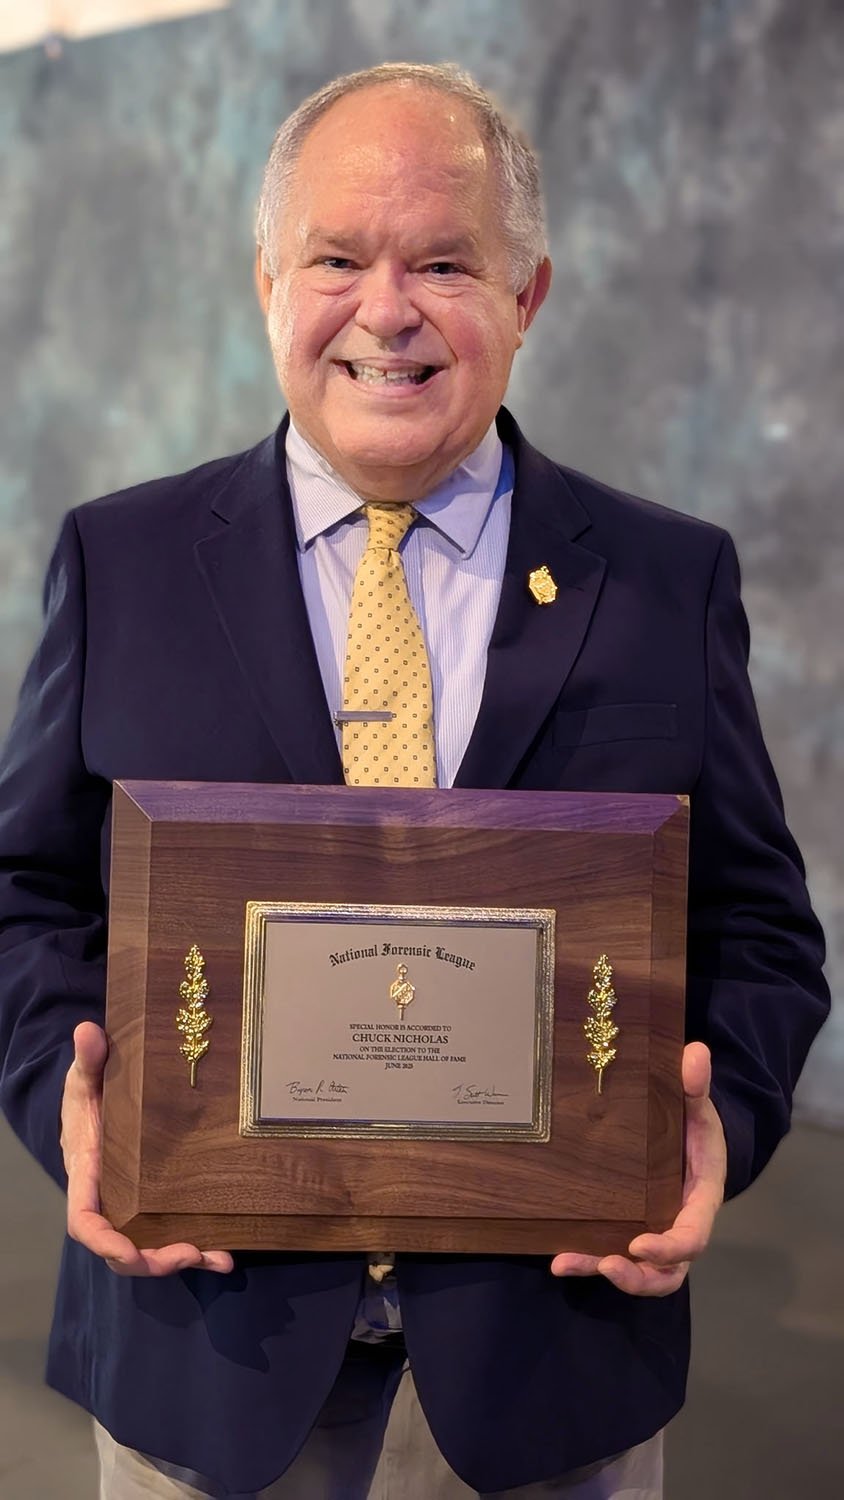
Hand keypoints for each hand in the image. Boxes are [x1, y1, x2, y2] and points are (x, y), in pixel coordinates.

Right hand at [61, 1021, 233, 1276]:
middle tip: (187, 1253)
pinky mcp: (157, 1200)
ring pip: (149, 1247)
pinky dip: (199, 1248)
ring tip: (214, 1258)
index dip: (105, 1241)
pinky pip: (173, 1231)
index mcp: (88, 1172)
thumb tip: (88, 1032)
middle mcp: (110, 1196)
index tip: (128, 1252)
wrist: (105, 1093)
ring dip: (179, 1258)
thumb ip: (90, 1057)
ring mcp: (134, 1203)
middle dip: (150, 1259)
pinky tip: (226, 1255)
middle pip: (120, 1247)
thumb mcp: (88, 1073)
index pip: (86, 1219)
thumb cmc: (92, 1087)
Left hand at [550, 1041, 725, 1295]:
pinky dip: (588, 1260)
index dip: (671, 1247)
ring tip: (568, 1263)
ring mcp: (655, 1231)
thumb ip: (694, 1085)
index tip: (641, 1244)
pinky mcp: (630, 1229)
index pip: (694, 1235)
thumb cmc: (691, 1121)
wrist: (684, 1132)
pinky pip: (614, 1254)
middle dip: (640, 1276)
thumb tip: (695, 1052)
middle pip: (669, 1270)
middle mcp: (679, 1223)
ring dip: (608, 1272)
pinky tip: (557, 1260)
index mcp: (701, 1198)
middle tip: (609, 1265)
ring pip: (641, 1272)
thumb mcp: (695, 1104)